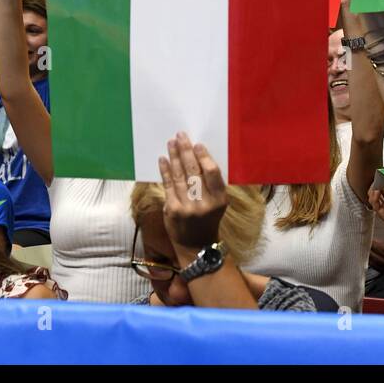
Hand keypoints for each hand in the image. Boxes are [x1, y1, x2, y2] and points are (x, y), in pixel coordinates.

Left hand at [159, 132, 227, 261]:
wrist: (196, 246)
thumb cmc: (207, 219)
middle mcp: (205, 203)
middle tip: (180, 136)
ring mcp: (187, 207)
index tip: (197, 144)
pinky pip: (168, 185)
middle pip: (194, 171)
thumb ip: (210, 184)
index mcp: (220, 199)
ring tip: (171, 143)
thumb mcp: (217, 203)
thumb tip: (197, 155)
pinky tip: (163, 159)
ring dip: (174, 157)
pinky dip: (165, 171)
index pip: (212, 172)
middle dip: (186, 151)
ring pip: (180, 176)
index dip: (204, 156)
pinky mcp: (173, 210)